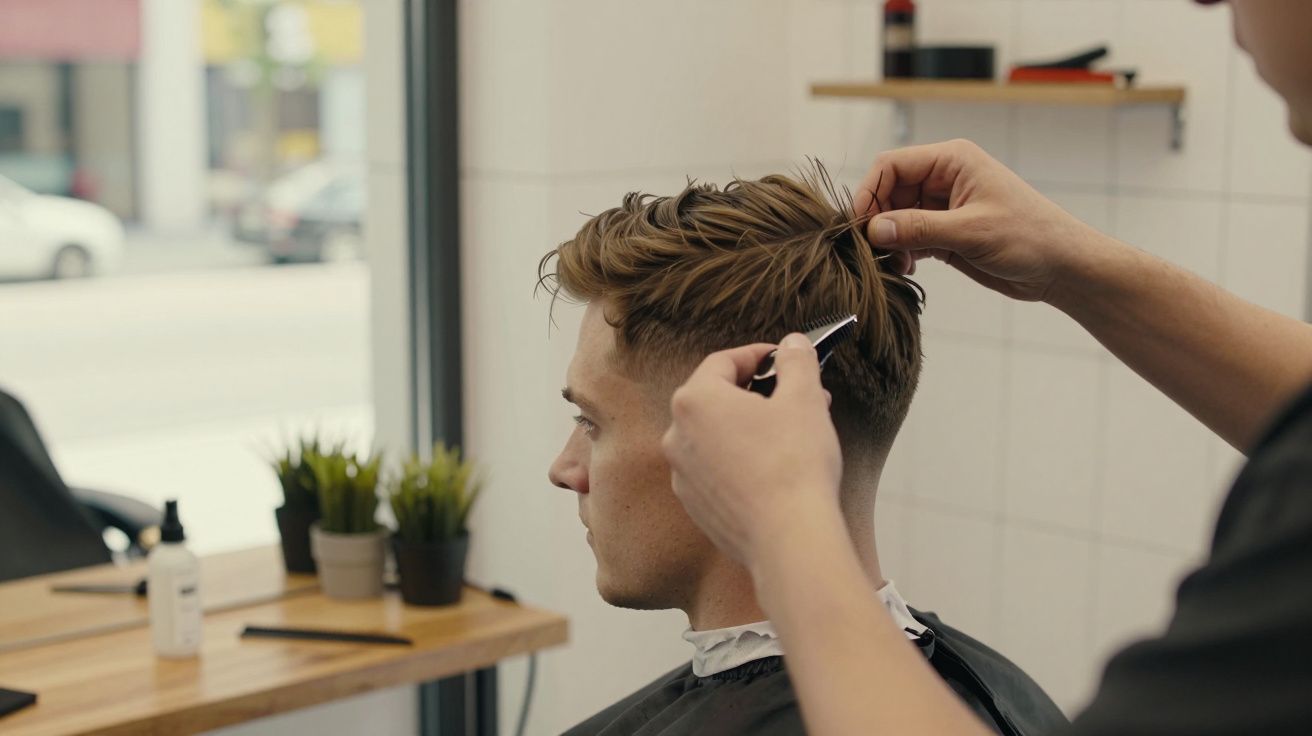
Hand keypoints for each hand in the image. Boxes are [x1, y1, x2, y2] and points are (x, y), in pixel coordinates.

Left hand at [662, 334, 843, 570]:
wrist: (788, 539)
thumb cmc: (793, 465)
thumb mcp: (804, 399)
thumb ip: (796, 362)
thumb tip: (793, 345)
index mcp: (695, 400)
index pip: (724, 362)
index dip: (758, 355)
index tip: (783, 359)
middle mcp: (677, 435)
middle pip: (718, 399)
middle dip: (759, 393)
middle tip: (796, 396)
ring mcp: (683, 474)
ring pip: (717, 436)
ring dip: (751, 428)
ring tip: (793, 433)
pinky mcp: (695, 505)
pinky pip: (717, 470)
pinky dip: (742, 461)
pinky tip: (776, 469)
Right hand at [854, 139, 1109, 302]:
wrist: (1061, 267)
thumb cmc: (1030, 237)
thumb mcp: (972, 231)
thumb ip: (921, 228)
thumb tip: (874, 229)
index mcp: (951, 161)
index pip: (891, 165)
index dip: (869, 192)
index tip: (859, 225)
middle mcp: (942, 179)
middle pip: (888, 192)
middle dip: (877, 220)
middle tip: (873, 251)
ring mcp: (942, 207)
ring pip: (894, 217)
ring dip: (887, 241)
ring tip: (894, 265)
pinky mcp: (944, 233)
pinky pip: (908, 238)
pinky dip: (900, 253)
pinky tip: (906, 269)